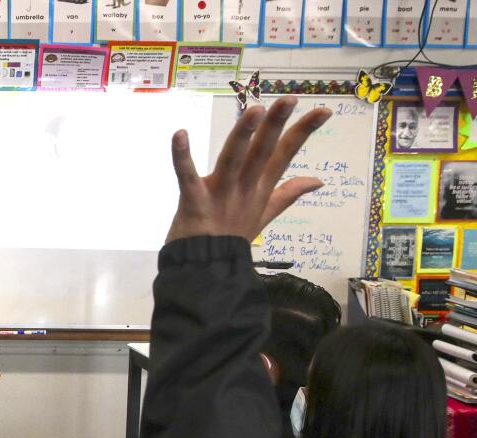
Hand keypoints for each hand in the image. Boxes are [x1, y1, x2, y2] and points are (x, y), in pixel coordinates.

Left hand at [166, 97, 330, 244]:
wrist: (206, 270)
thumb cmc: (231, 238)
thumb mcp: (264, 214)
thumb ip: (288, 194)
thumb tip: (318, 180)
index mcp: (260, 189)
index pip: (285, 155)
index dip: (303, 132)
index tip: (323, 110)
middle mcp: (244, 189)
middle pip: (262, 153)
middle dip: (275, 126)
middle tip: (288, 100)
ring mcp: (220, 195)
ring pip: (232, 160)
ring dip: (242, 136)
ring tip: (254, 111)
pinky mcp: (194, 201)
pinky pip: (187, 176)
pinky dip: (182, 157)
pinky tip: (180, 133)